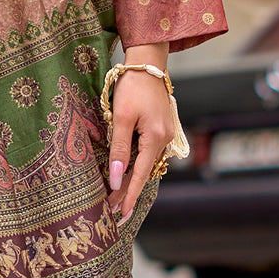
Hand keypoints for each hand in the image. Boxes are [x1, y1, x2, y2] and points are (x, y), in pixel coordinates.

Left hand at [107, 43, 173, 223]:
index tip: (122, 214)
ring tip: (116, 199)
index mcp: (156, 137)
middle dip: (128, 192)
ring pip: (146, 165)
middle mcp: (165, 139)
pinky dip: (137, 168)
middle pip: (144, 173)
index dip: (129, 195)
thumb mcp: (122, 118)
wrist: (147, 63)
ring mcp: (165, 134)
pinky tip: (127, 177)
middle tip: (113, 212)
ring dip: (131, 181)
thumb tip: (116, 179)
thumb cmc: (133, 86)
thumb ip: (119, 149)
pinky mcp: (161, 130)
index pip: (140, 175)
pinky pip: (148, 155)